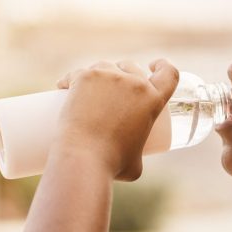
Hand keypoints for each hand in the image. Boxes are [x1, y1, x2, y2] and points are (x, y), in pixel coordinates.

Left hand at [54, 59, 178, 180]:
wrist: (84, 158)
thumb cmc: (111, 166)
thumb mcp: (135, 165)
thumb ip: (136, 156)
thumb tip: (129, 160)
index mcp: (153, 101)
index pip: (168, 74)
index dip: (163, 66)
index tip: (153, 66)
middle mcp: (134, 83)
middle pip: (131, 67)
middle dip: (124, 72)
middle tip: (111, 90)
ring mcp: (108, 76)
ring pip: (104, 66)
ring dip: (99, 73)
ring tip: (87, 91)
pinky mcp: (83, 77)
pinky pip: (77, 72)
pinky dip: (69, 80)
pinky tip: (62, 87)